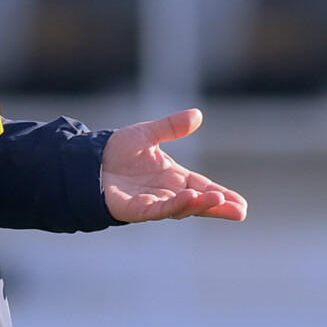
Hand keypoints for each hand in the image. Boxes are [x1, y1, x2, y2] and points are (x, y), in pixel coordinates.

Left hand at [101, 109, 247, 223]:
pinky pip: (156, 209)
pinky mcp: (134, 209)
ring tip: (217, 200)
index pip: (201, 187)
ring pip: (180, 208)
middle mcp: (165, 192)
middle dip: (217, 206)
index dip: (220, 195)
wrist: (86, 161)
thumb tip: (197, 114)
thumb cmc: (117, 151)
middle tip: (239, 211)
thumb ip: (171, 127)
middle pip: (197, 202)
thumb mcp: (147, 134)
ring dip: (199, 205)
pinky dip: (173, 205)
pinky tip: (188, 199)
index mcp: (172, 177)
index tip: (240, 204)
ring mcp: (150, 202)